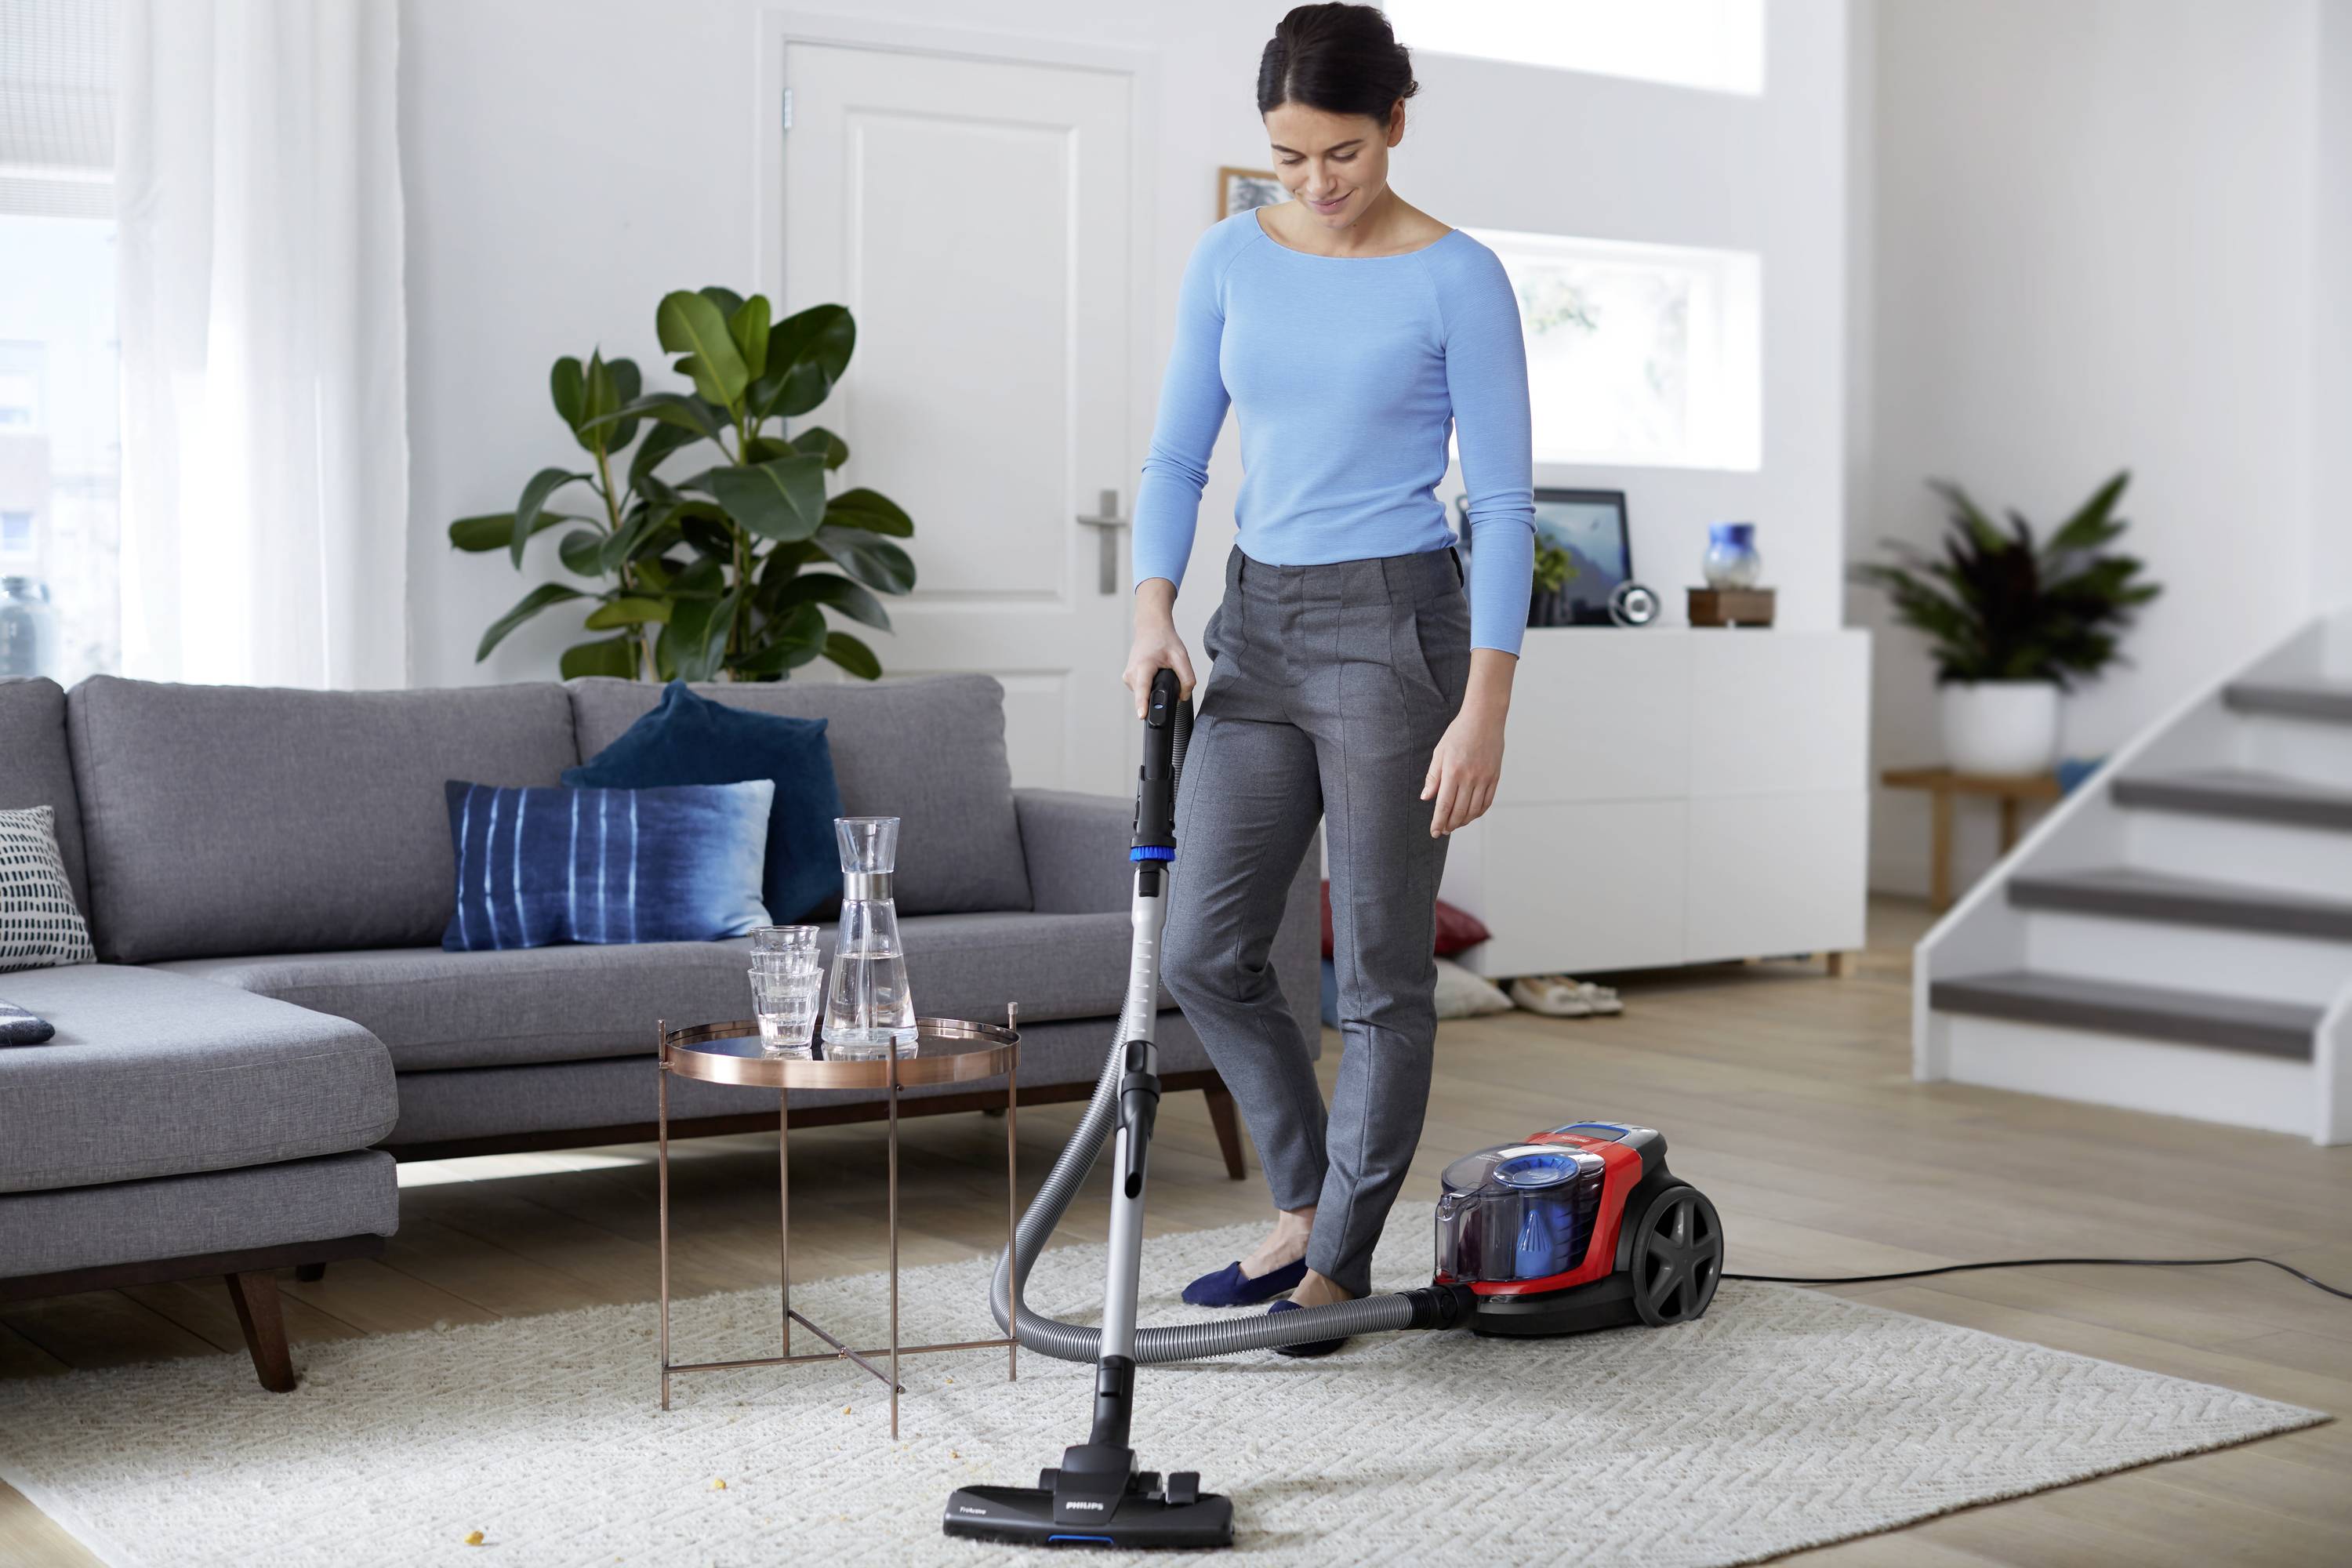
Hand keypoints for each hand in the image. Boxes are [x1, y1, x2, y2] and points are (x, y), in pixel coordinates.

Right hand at [1123, 578, 1196, 717]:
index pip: (1143, 689)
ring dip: (1154, 688)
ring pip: (1143, 694)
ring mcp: (1127, 676)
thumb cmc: (1164, 639)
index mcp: (1143, 665)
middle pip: (1145, 695)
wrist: (1150, 627)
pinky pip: (1140, 690)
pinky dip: (1149, 686)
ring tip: (1160, 670)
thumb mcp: (1181, 656)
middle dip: (1158, 695)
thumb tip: (1183, 697)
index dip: (1143, 704)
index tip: (1142, 715)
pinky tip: (1154, 674)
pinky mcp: (1128, 678)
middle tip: (1166, 675)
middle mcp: (1131, 673)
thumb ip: (1187, 679)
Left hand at [1420, 648, 1515, 836]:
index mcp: (1453, 772)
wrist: (1484, 718)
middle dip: (1449, 825)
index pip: (1444, 805)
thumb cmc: (1459, 732)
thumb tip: (1426, 798)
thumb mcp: (1440, 752)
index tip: (1434, 832)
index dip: (1438, 822)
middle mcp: (1470, 778)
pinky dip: (1478, 812)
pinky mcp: (1495, 777)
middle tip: (1443, 830)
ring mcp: (1484, 778)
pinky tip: (1471, 815)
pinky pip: (1487, 802)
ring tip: (1455, 824)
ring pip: (1474, 810)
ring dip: (1463, 821)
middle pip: (1459, 811)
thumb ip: (1433, 777)